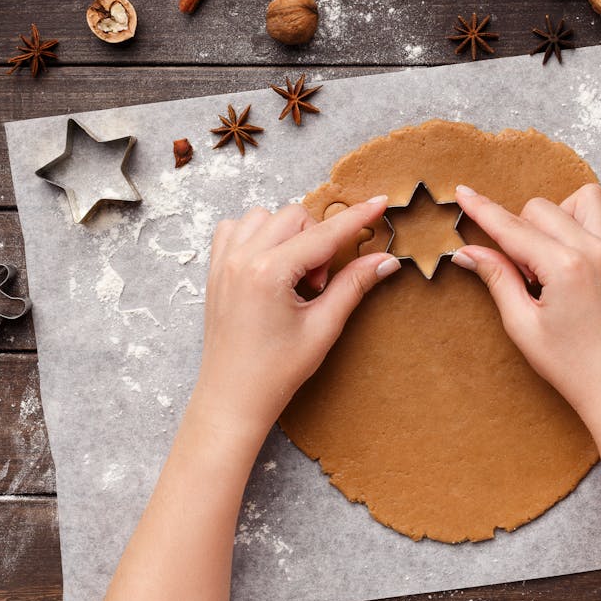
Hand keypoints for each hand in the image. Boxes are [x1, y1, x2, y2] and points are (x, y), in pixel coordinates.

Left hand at [191, 197, 399, 445]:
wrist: (232, 397)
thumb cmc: (276, 371)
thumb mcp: (323, 328)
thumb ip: (354, 286)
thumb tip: (385, 260)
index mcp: (269, 273)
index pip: (324, 234)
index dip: (356, 218)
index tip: (379, 202)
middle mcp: (241, 259)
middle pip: (294, 217)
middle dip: (317, 242)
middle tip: (318, 284)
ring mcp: (222, 262)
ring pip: (264, 216)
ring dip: (288, 236)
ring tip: (294, 277)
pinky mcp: (214, 269)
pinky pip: (235, 228)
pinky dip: (258, 236)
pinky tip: (271, 265)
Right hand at [451, 183, 600, 432]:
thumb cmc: (572, 365)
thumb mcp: (523, 325)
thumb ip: (497, 279)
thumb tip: (468, 252)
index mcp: (565, 267)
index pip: (512, 228)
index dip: (482, 210)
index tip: (461, 192)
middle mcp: (594, 250)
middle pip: (540, 209)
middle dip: (521, 232)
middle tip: (524, 275)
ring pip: (582, 197)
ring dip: (558, 215)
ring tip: (550, 253)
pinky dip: (586, 216)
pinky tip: (573, 247)